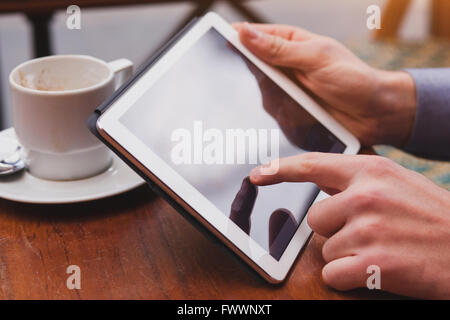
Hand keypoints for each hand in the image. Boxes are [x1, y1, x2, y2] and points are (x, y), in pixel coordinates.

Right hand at [233, 22, 416, 146]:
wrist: (376, 115)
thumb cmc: (354, 79)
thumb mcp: (316, 59)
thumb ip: (280, 49)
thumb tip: (245, 32)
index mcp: (292, 43)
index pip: (255, 35)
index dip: (236, 37)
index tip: (217, 39)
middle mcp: (286, 65)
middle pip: (253, 67)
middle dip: (257, 77)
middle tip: (276, 84)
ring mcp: (288, 89)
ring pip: (261, 93)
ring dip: (273, 99)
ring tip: (299, 101)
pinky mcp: (292, 110)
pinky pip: (272, 112)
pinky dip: (280, 114)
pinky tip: (297, 115)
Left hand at [250, 153, 449, 298]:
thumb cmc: (432, 215)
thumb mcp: (396, 182)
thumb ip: (357, 181)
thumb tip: (320, 183)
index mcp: (369, 171)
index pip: (312, 165)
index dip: (280, 170)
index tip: (256, 175)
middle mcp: (365, 196)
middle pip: (315, 219)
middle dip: (336, 230)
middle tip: (371, 233)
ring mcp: (368, 229)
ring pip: (326, 249)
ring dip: (348, 255)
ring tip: (383, 249)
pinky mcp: (372, 264)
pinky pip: (334, 274)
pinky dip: (350, 277)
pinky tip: (378, 269)